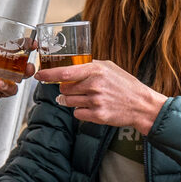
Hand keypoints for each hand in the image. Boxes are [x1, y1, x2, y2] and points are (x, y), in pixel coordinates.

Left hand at [35, 60, 167, 134]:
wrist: (141, 105)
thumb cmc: (125, 84)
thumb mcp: (109, 67)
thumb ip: (89, 65)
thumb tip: (69, 65)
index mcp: (96, 70)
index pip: (65, 73)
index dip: (48, 74)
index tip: (39, 75)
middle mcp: (94, 85)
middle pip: (64, 88)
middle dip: (65, 89)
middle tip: (76, 89)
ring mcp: (95, 102)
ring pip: (68, 101)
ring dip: (71, 100)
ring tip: (85, 98)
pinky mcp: (97, 116)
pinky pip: (77, 113)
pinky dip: (80, 111)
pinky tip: (91, 107)